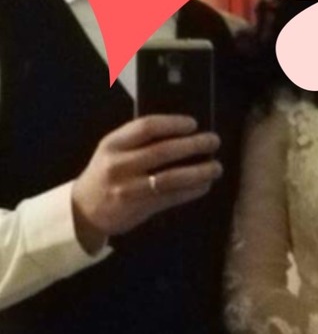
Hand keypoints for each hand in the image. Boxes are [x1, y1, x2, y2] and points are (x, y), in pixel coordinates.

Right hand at [71, 115, 222, 252]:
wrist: (84, 210)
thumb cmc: (105, 174)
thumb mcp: (112, 150)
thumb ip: (137, 141)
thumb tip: (179, 133)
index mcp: (113, 144)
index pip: (146, 127)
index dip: (173, 123)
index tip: (193, 123)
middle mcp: (120, 165)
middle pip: (163, 151)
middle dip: (193, 145)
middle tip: (213, 141)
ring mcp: (130, 188)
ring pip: (171, 178)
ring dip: (198, 172)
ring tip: (216, 167)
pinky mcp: (140, 208)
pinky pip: (171, 198)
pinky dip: (191, 191)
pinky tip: (204, 185)